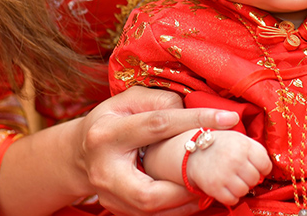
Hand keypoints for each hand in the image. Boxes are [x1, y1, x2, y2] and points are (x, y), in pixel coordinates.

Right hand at [75, 87, 239, 215]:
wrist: (77, 154)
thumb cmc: (110, 121)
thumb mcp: (128, 100)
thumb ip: (159, 101)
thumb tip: (192, 112)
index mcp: (108, 134)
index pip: (158, 125)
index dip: (196, 120)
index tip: (228, 118)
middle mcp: (106, 170)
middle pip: (149, 192)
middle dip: (186, 186)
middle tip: (215, 173)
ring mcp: (110, 195)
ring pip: (151, 210)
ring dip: (186, 202)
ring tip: (210, 186)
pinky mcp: (118, 209)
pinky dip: (177, 209)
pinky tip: (194, 196)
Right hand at [187, 131, 271, 205]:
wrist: (194, 152)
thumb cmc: (221, 145)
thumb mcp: (239, 138)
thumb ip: (255, 149)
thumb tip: (267, 167)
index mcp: (243, 145)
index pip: (265, 164)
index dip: (263, 168)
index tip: (256, 167)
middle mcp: (235, 159)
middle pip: (255, 179)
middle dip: (250, 178)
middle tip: (241, 173)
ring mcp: (224, 174)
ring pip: (245, 190)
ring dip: (241, 187)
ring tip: (233, 179)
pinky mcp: (214, 187)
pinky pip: (232, 199)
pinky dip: (231, 196)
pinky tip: (227, 187)